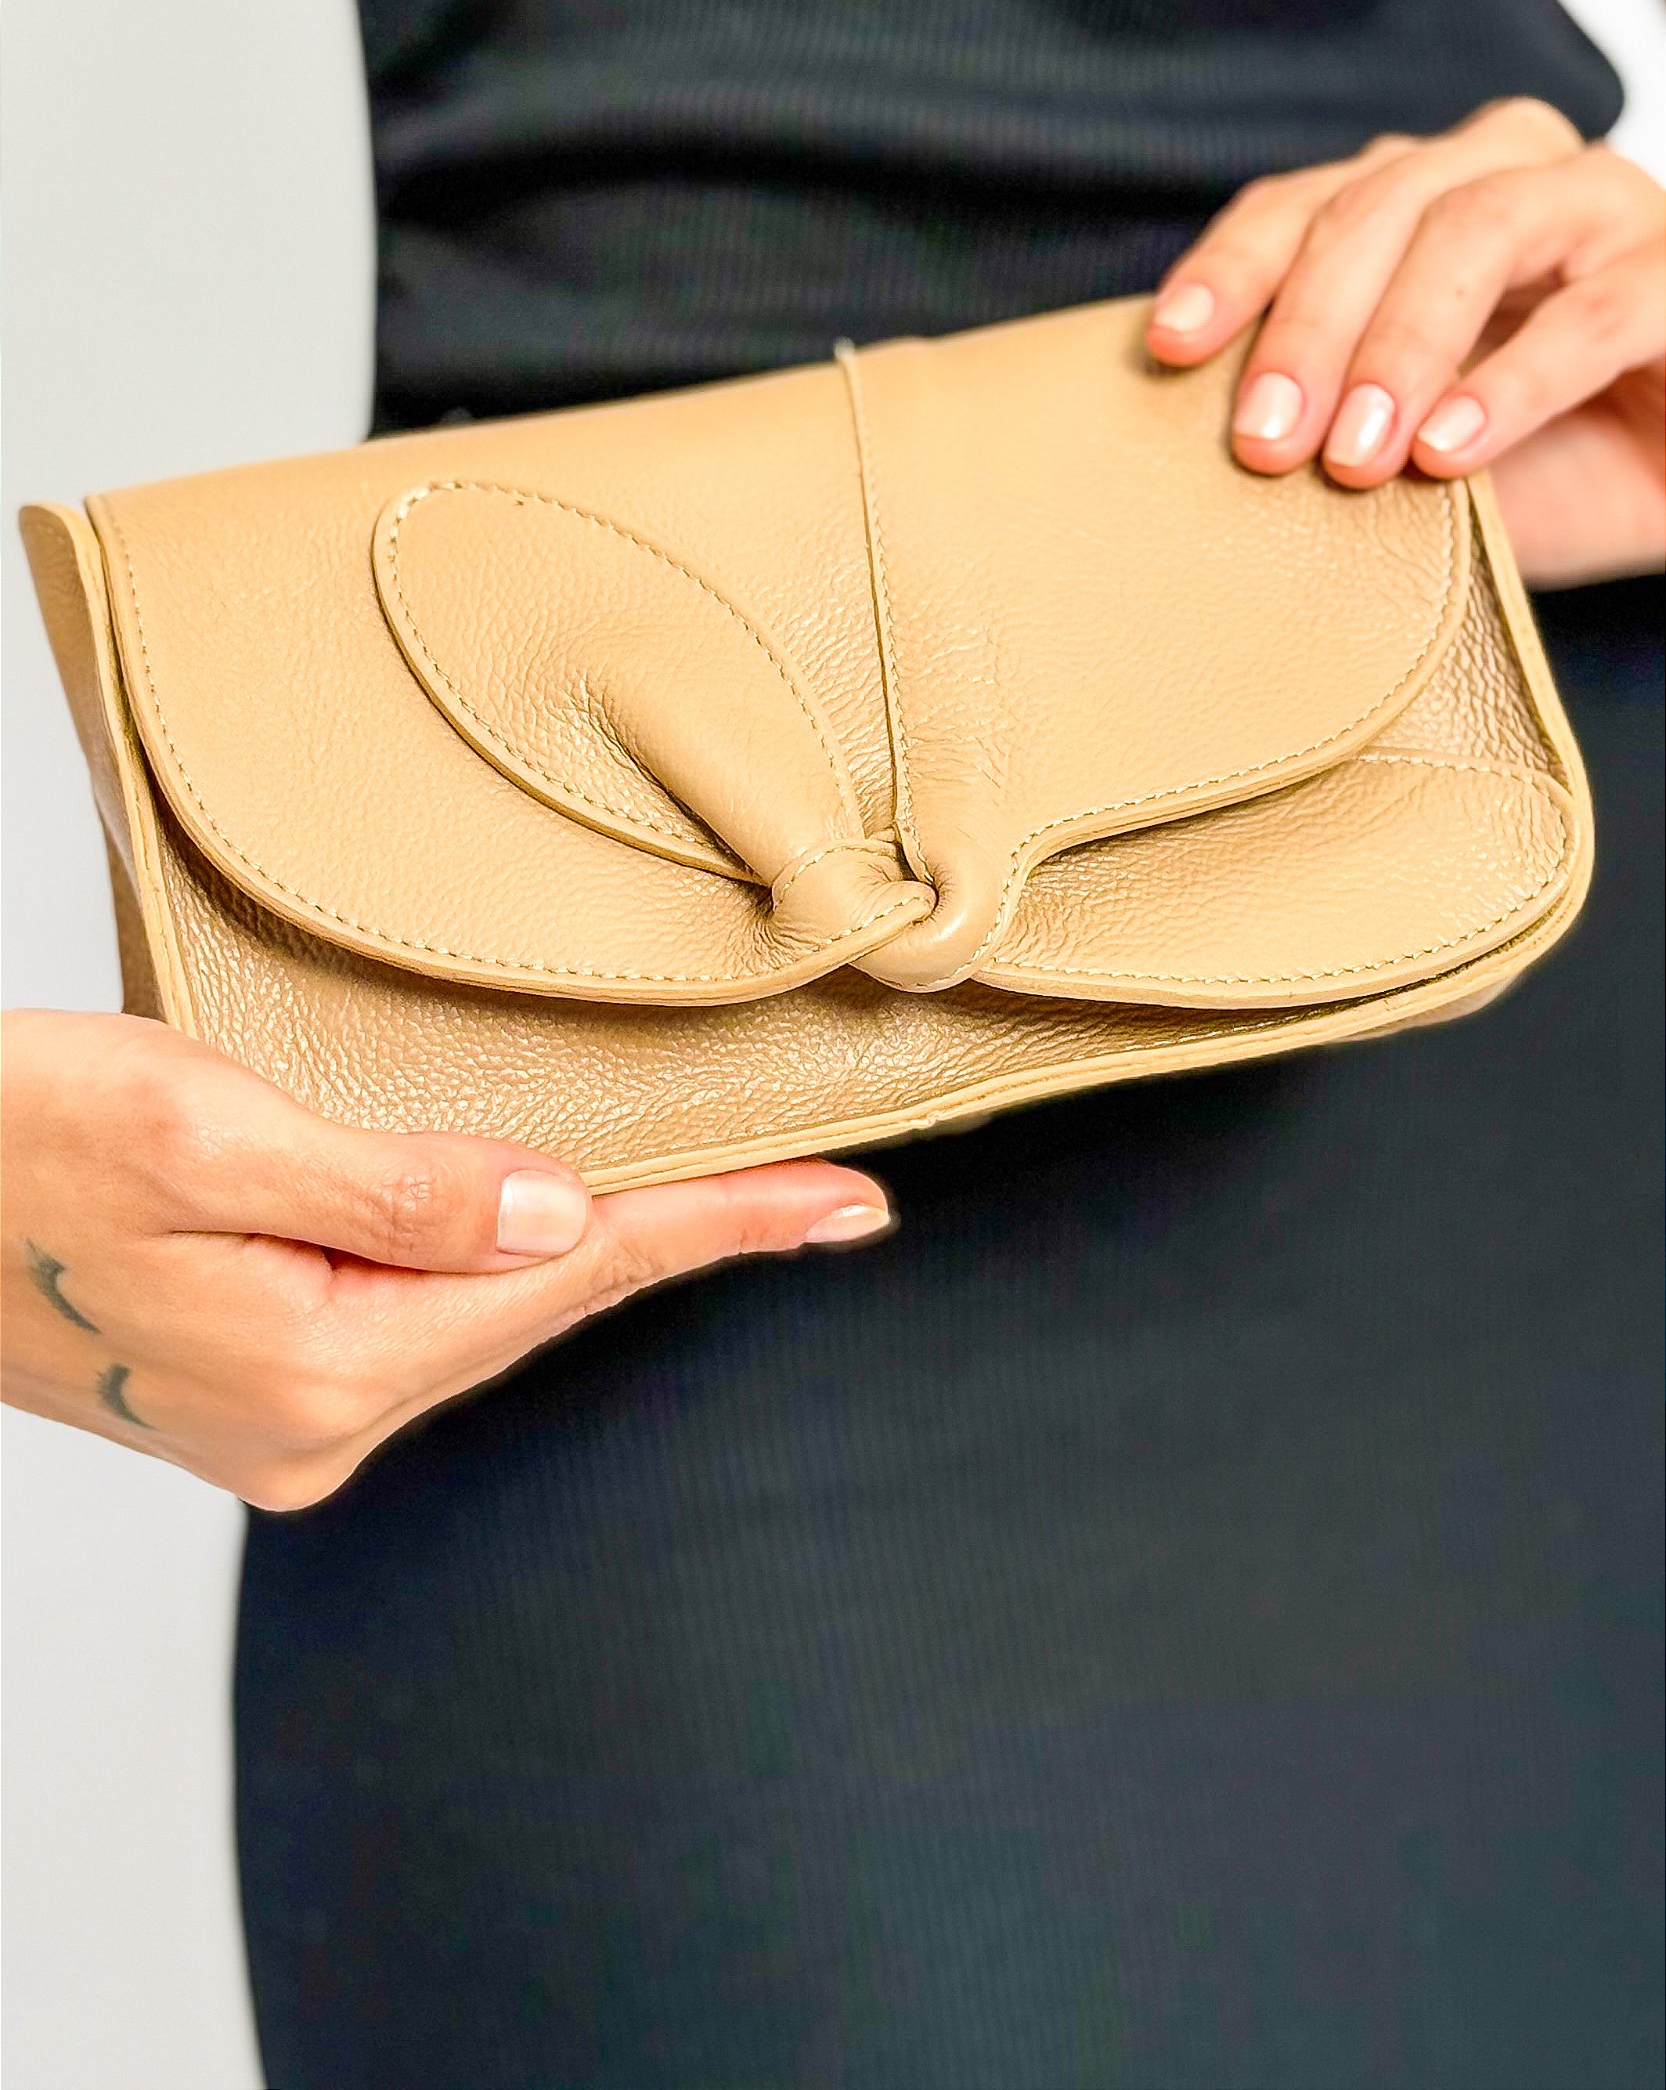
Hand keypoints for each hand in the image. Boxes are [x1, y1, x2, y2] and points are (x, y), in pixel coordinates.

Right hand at [1, 1010, 891, 1510]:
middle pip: (540, 1302)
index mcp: (321, 1364)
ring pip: (476, 1311)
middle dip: (676, 1235)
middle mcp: (313, 1422)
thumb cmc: (0, 1142)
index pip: (574, 1278)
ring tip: (706, 1194)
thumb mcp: (198, 1133)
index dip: (723, 1227)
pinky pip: (409, 1317)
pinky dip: (484, 1262)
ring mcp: (278, 1419)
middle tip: (814, 1190)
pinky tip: (530, 1223)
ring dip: (580, 1247)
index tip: (848, 1208)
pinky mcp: (245, 1386)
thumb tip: (553, 1213)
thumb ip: (391, 1186)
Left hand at [1146, 97, 1665, 587]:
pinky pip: (1597, 308)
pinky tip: (1450, 450)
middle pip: (1380, 205)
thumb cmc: (1541, 466)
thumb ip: (1326, 421)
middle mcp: (1511, 174)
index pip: (1305, 203)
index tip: (1167, 348)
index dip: (1232, 265)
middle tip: (1262, 444)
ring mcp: (1606, 208)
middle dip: (1306, 326)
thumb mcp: (1407, 447)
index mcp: (1425, 197)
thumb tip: (1206, 447)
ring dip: (1399, 344)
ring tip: (1352, 458)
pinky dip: (1513, 380)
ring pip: (1477, 227)